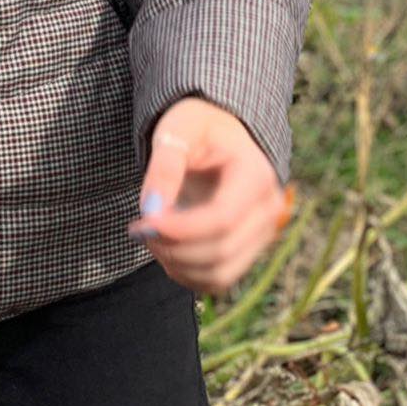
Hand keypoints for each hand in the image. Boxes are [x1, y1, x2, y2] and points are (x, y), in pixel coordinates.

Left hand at [126, 96, 296, 296]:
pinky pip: (217, 280)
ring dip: (177, 264)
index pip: (222, 218)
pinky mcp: (247, 252)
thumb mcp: (177, 130)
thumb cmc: (197, 125)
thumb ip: (164, 166)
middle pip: (221, 251)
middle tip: (138, 228)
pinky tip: (164, 248)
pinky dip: (186, 274)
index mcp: (256, 175)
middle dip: (173, 247)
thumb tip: (151, 210)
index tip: (144, 222)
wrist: (218, 133)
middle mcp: (268, 210)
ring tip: (148, 235)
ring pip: (220, 274)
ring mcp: (262, 235)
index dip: (181, 228)